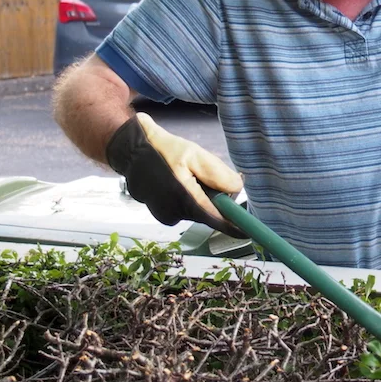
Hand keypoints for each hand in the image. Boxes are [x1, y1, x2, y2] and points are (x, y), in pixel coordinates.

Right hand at [106, 112, 245, 237]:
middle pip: (209, 213)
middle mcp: (174, 214)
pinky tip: (177, 179)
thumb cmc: (164, 150)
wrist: (130, 150)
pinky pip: (186, 208)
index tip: (250, 231)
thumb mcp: (197, 155)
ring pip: (198, 209)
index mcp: (185, 200)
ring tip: (185, 172)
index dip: (235, 226)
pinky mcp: (161, 214)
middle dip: (215, 197)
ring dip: (201, 195)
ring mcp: (165, 216)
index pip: (217, 220)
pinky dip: (189, 196)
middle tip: (205, 173)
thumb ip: (219, 175)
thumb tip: (237, 191)